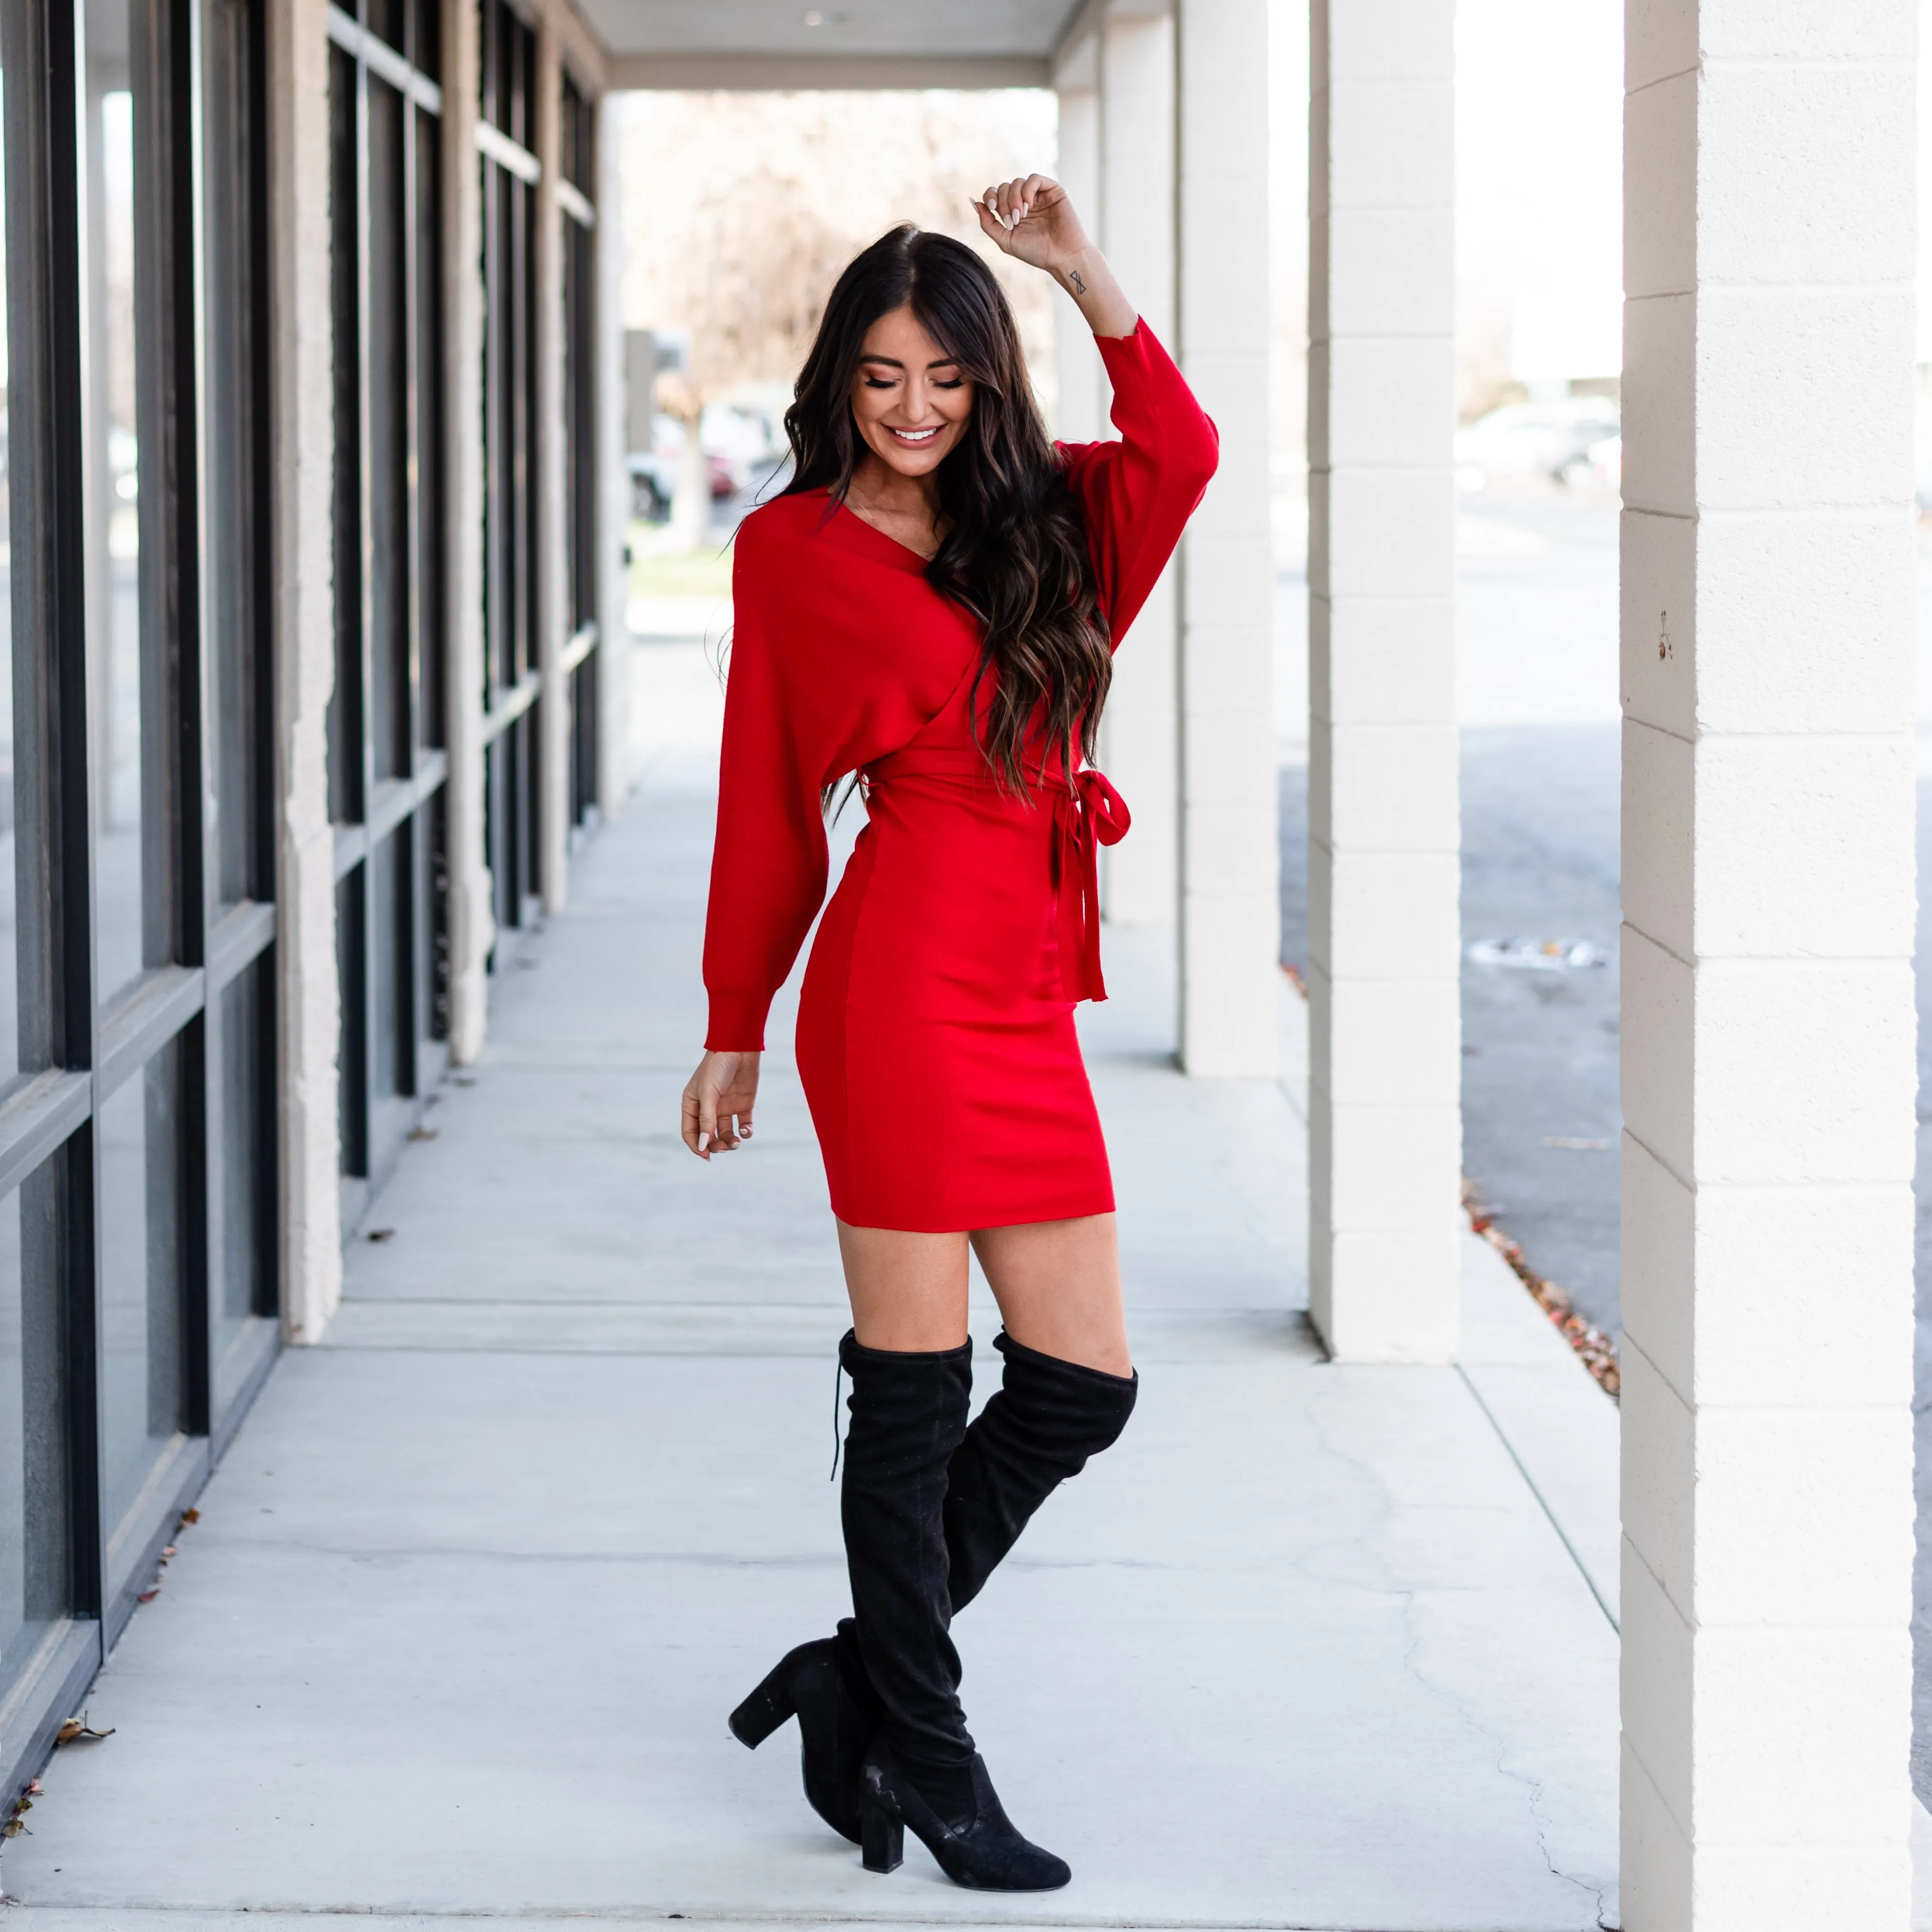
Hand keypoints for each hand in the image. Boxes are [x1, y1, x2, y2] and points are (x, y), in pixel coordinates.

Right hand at [682, 1050, 759, 1158]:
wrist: (740, 1047)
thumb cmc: (718, 1067)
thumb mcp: (709, 1093)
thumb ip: (706, 1120)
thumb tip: (702, 1146)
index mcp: (692, 1104)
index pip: (690, 1132)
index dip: (696, 1147)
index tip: (707, 1156)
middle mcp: (708, 1108)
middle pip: (708, 1137)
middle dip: (715, 1146)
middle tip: (725, 1148)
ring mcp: (726, 1107)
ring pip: (725, 1134)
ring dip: (730, 1142)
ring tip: (736, 1141)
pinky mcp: (743, 1105)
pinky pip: (743, 1126)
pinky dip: (745, 1132)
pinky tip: (746, 1130)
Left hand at [973, 175, 1136, 338]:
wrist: (1062, 257)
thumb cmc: (1037, 252)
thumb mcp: (1006, 240)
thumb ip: (988, 223)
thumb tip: (973, 202)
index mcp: (1013, 212)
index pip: (994, 194)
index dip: (990, 197)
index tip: (993, 209)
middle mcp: (1025, 202)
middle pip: (1004, 187)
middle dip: (1004, 202)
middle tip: (1012, 220)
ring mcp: (1039, 196)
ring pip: (1017, 182)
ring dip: (1015, 198)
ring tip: (1021, 216)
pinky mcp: (1053, 190)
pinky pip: (1034, 179)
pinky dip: (1028, 189)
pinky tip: (1029, 206)